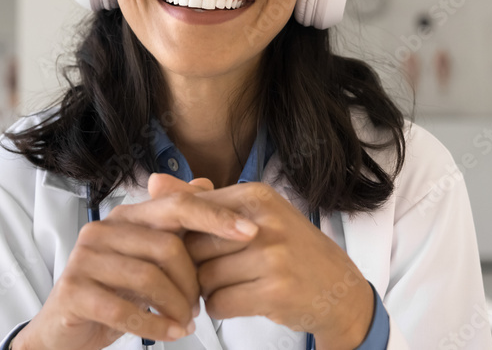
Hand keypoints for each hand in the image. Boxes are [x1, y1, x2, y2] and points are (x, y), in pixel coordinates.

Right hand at [16, 177, 258, 349]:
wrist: (63, 332)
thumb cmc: (112, 293)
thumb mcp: (147, 259)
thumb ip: (174, 225)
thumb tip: (205, 183)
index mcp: (124, 217)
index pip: (176, 205)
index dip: (215, 217)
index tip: (250, 232)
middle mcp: (102, 230)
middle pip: (167, 245)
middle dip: (193, 280)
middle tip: (201, 305)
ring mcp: (84, 259)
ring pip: (149, 277)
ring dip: (177, 305)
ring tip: (187, 321)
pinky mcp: (73, 291)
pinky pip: (124, 308)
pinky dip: (155, 324)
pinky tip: (172, 333)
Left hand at [150, 179, 374, 348]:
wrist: (338, 290)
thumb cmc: (289, 250)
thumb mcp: (251, 217)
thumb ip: (202, 203)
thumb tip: (153, 183)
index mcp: (256, 196)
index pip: (194, 212)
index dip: (185, 236)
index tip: (192, 248)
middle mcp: (264, 221)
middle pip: (194, 247)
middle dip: (195, 266)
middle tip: (213, 271)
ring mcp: (272, 256)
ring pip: (204, 277)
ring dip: (207, 290)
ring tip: (229, 285)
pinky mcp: (274, 291)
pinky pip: (219, 303)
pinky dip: (219, 308)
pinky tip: (237, 301)